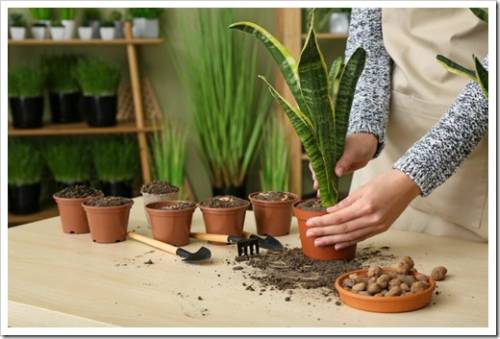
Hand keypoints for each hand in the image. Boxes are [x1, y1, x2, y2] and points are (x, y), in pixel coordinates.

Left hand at [306, 169, 420, 249]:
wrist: (406, 185)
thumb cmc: (384, 182)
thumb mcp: (361, 189)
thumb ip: (345, 203)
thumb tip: (329, 212)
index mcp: (365, 206)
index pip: (338, 218)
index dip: (322, 223)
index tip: (309, 224)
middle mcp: (371, 219)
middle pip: (342, 229)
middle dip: (324, 233)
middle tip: (309, 235)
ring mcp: (378, 226)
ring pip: (350, 236)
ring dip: (333, 240)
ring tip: (319, 242)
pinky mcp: (382, 229)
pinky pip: (361, 238)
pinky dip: (348, 241)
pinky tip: (337, 244)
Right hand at [310, 133, 377, 189]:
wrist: (369, 146)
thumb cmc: (359, 144)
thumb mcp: (352, 152)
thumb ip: (344, 162)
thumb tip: (337, 172)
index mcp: (327, 149)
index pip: (316, 158)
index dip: (315, 167)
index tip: (316, 176)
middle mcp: (327, 156)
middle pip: (318, 168)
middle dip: (317, 178)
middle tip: (317, 186)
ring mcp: (332, 164)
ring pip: (324, 174)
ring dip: (322, 183)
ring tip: (320, 193)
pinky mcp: (338, 170)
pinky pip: (331, 178)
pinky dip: (329, 185)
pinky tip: (327, 193)